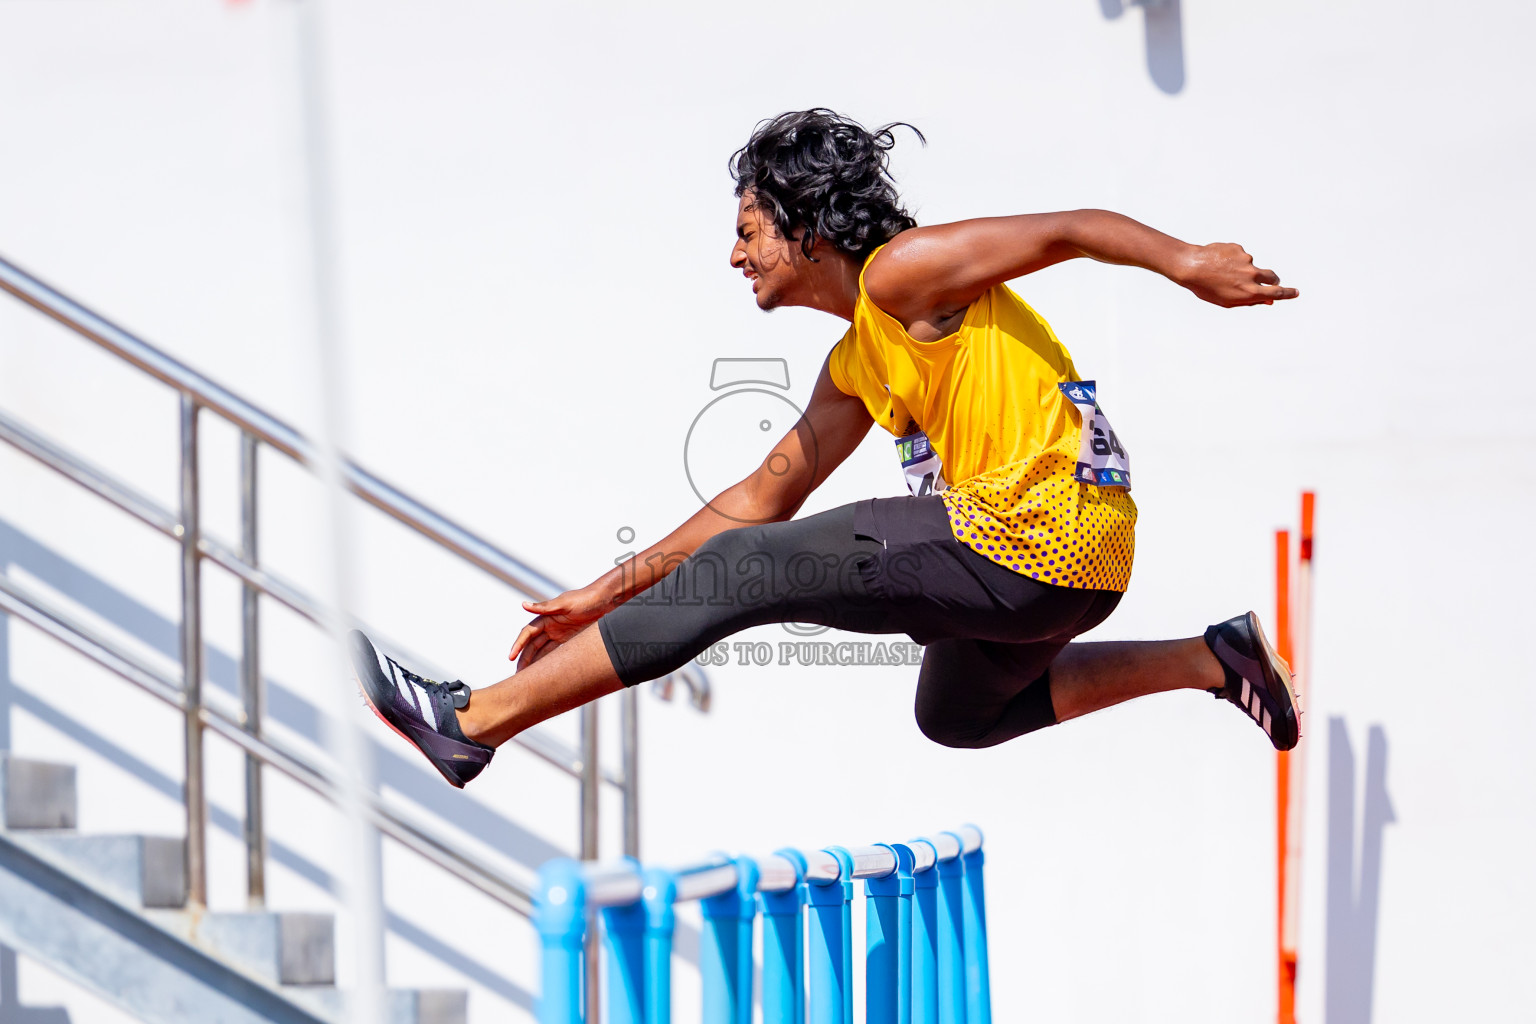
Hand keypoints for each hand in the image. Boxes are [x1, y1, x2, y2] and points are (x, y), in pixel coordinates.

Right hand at [509, 583, 614, 669]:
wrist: (607, 601)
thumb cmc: (586, 599)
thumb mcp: (565, 603)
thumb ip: (545, 607)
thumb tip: (523, 605)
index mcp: (546, 617)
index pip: (528, 633)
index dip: (518, 645)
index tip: (511, 657)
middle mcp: (551, 626)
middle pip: (533, 645)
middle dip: (524, 659)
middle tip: (518, 675)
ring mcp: (560, 634)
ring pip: (542, 651)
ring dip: (534, 663)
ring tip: (527, 677)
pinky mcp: (570, 640)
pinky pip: (556, 653)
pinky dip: (549, 662)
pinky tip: (544, 672)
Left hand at [1177, 242, 1298, 307]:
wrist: (1190, 266)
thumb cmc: (1206, 288)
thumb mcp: (1227, 301)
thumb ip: (1250, 301)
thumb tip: (1268, 300)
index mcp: (1249, 292)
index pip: (1276, 293)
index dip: (1287, 293)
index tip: (1296, 292)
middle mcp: (1251, 275)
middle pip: (1271, 277)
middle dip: (1271, 280)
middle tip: (1264, 282)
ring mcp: (1246, 260)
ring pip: (1251, 266)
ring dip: (1242, 269)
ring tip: (1222, 272)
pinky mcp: (1239, 249)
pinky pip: (1239, 256)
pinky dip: (1232, 259)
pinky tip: (1218, 262)